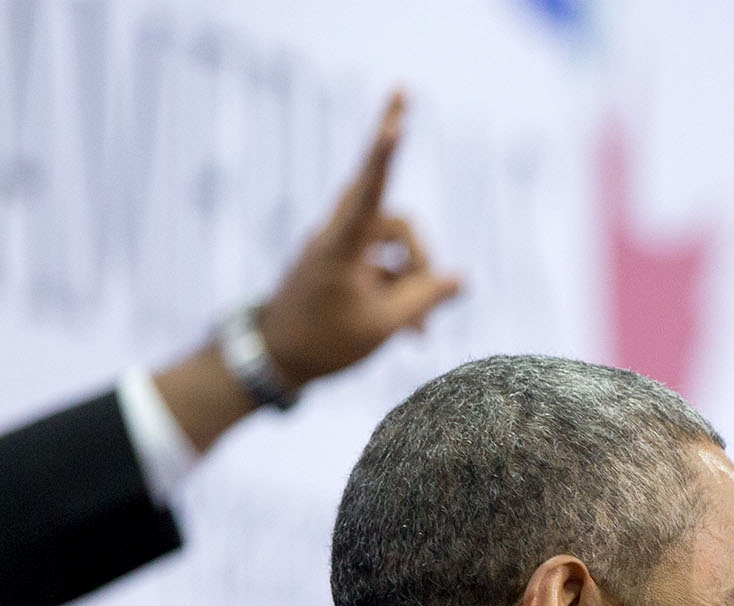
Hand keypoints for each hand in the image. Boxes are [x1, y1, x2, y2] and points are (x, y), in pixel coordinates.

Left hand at [257, 91, 464, 385]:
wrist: (274, 360)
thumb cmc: (324, 343)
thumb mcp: (383, 326)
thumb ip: (425, 298)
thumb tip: (459, 278)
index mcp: (340, 246)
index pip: (370, 189)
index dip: (386, 152)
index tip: (396, 118)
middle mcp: (337, 236)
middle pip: (393, 216)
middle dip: (416, 250)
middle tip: (417, 212)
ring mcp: (339, 248)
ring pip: (393, 245)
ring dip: (413, 279)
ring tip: (419, 331)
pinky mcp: (341, 263)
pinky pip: (383, 265)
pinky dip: (400, 290)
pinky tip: (413, 332)